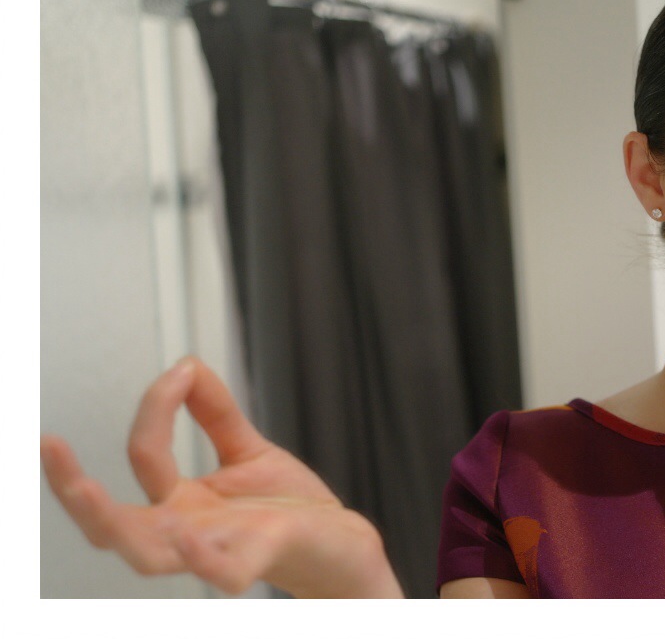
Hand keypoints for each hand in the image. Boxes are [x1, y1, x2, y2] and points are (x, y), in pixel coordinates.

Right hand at [40, 357, 402, 597]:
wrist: (341, 543)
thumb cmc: (289, 507)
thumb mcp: (246, 450)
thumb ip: (214, 411)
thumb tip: (185, 364)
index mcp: (181, 504)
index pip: (144, 457)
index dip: (154, 408)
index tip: (180, 370)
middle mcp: (189, 531)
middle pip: (115, 525)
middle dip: (76, 493)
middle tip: (49, 448)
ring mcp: (220, 549)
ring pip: (150, 555)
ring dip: (118, 527)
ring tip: (91, 493)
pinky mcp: (261, 559)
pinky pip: (223, 573)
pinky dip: (202, 561)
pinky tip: (187, 538)